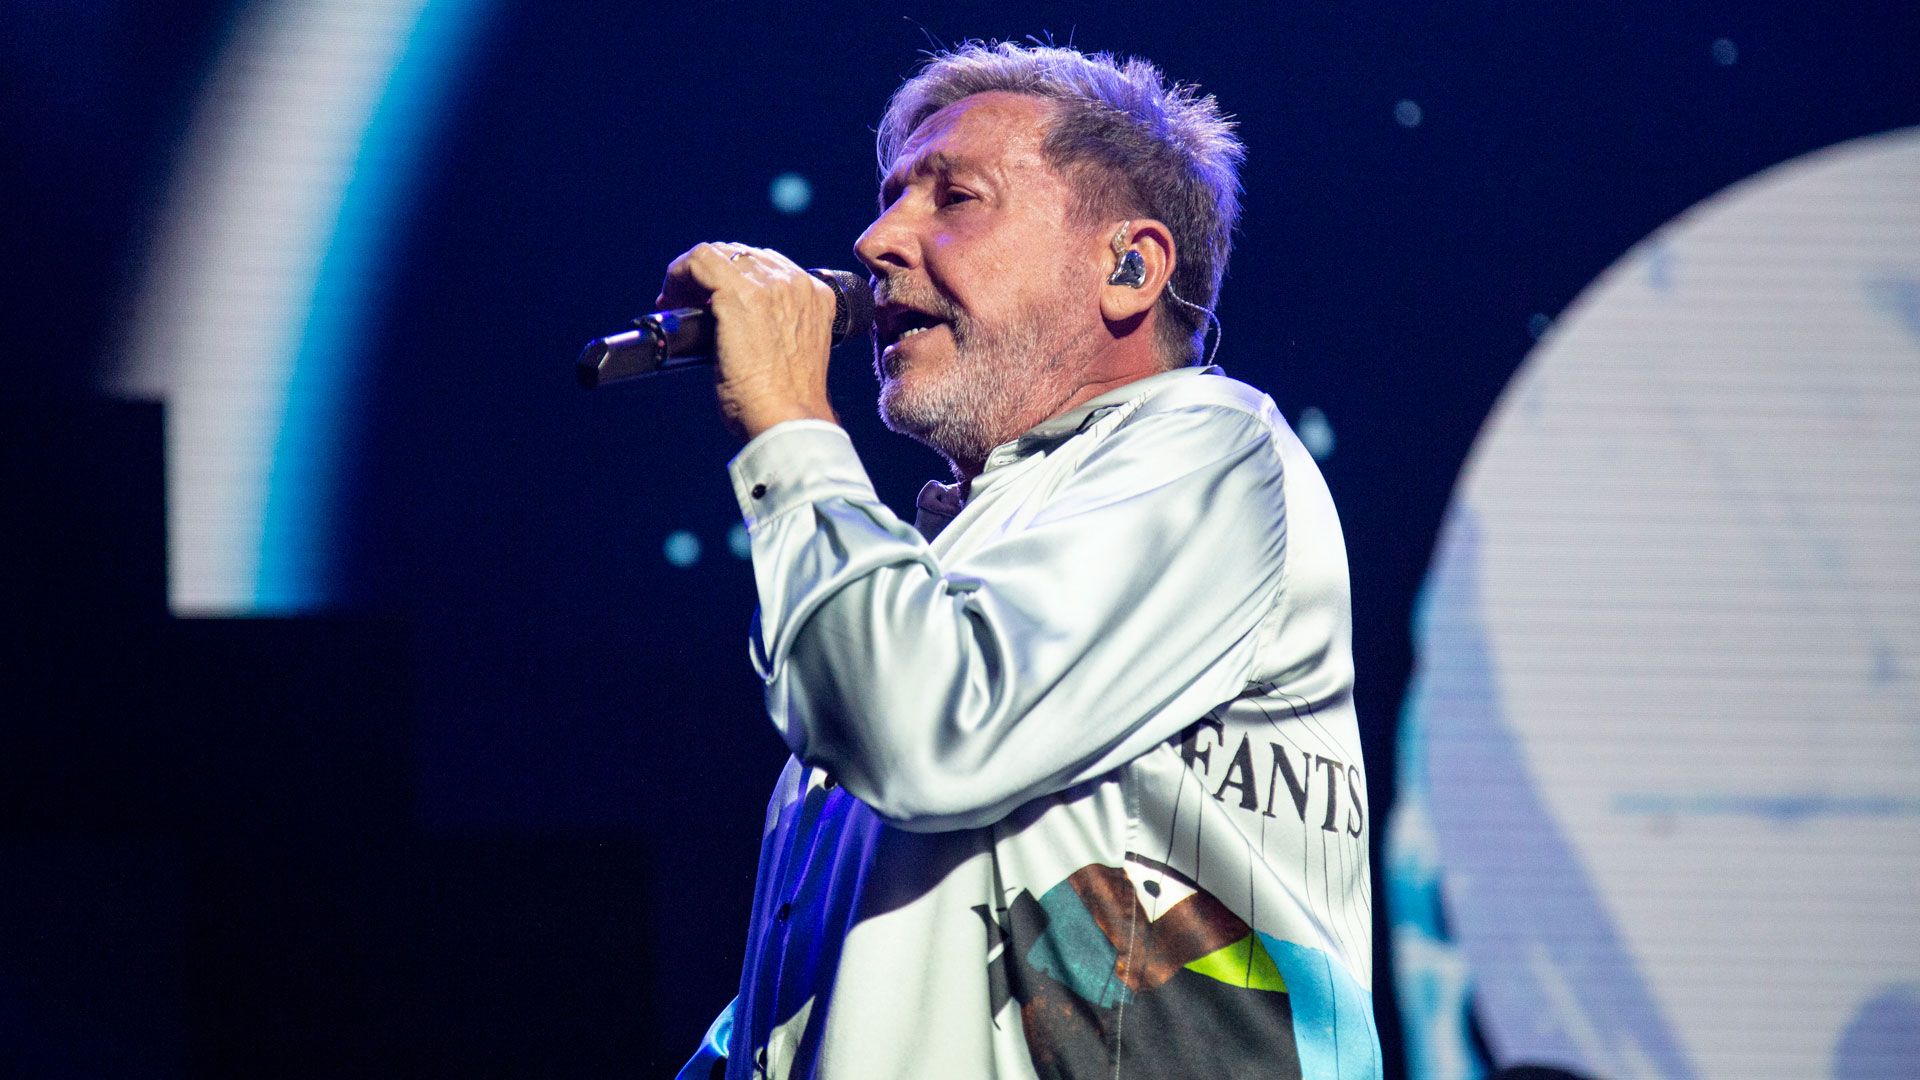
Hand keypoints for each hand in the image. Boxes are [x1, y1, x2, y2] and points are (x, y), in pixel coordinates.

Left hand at [656, 242, 839, 440]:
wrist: (788, 420)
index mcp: (815, 296)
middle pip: (741, 255)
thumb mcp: (794, 353)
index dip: (732, 277)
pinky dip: (678, 275)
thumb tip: (736, 323)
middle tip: (687, 303)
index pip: (766, 265)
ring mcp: (769, 287)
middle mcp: (795, 284)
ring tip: (676, 302)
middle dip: (710, 275)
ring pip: (718, 254)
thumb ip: (777, 328)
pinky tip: (670, 298)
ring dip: (691, 275)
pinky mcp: (739, 296)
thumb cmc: (786, 403)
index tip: (712, 300)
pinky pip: (699, 261)